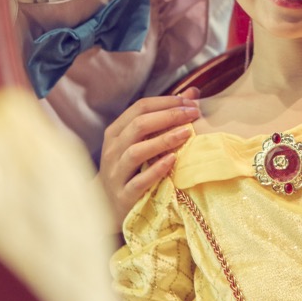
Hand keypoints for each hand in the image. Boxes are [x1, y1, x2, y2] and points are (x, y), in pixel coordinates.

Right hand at [100, 89, 200, 227]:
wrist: (108, 207)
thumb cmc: (131, 169)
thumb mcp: (142, 141)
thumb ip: (165, 116)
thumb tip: (192, 93)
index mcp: (116, 132)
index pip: (140, 108)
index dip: (166, 102)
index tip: (190, 102)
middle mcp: (112, 150)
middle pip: (139, 125)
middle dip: (168, 116)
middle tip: (193, 114)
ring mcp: (115, 173)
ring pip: (136, 151)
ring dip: (163, 140)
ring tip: (186, 133)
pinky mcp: (123, 196)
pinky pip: (139, 181)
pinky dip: (156, 170)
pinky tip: (173, 161)